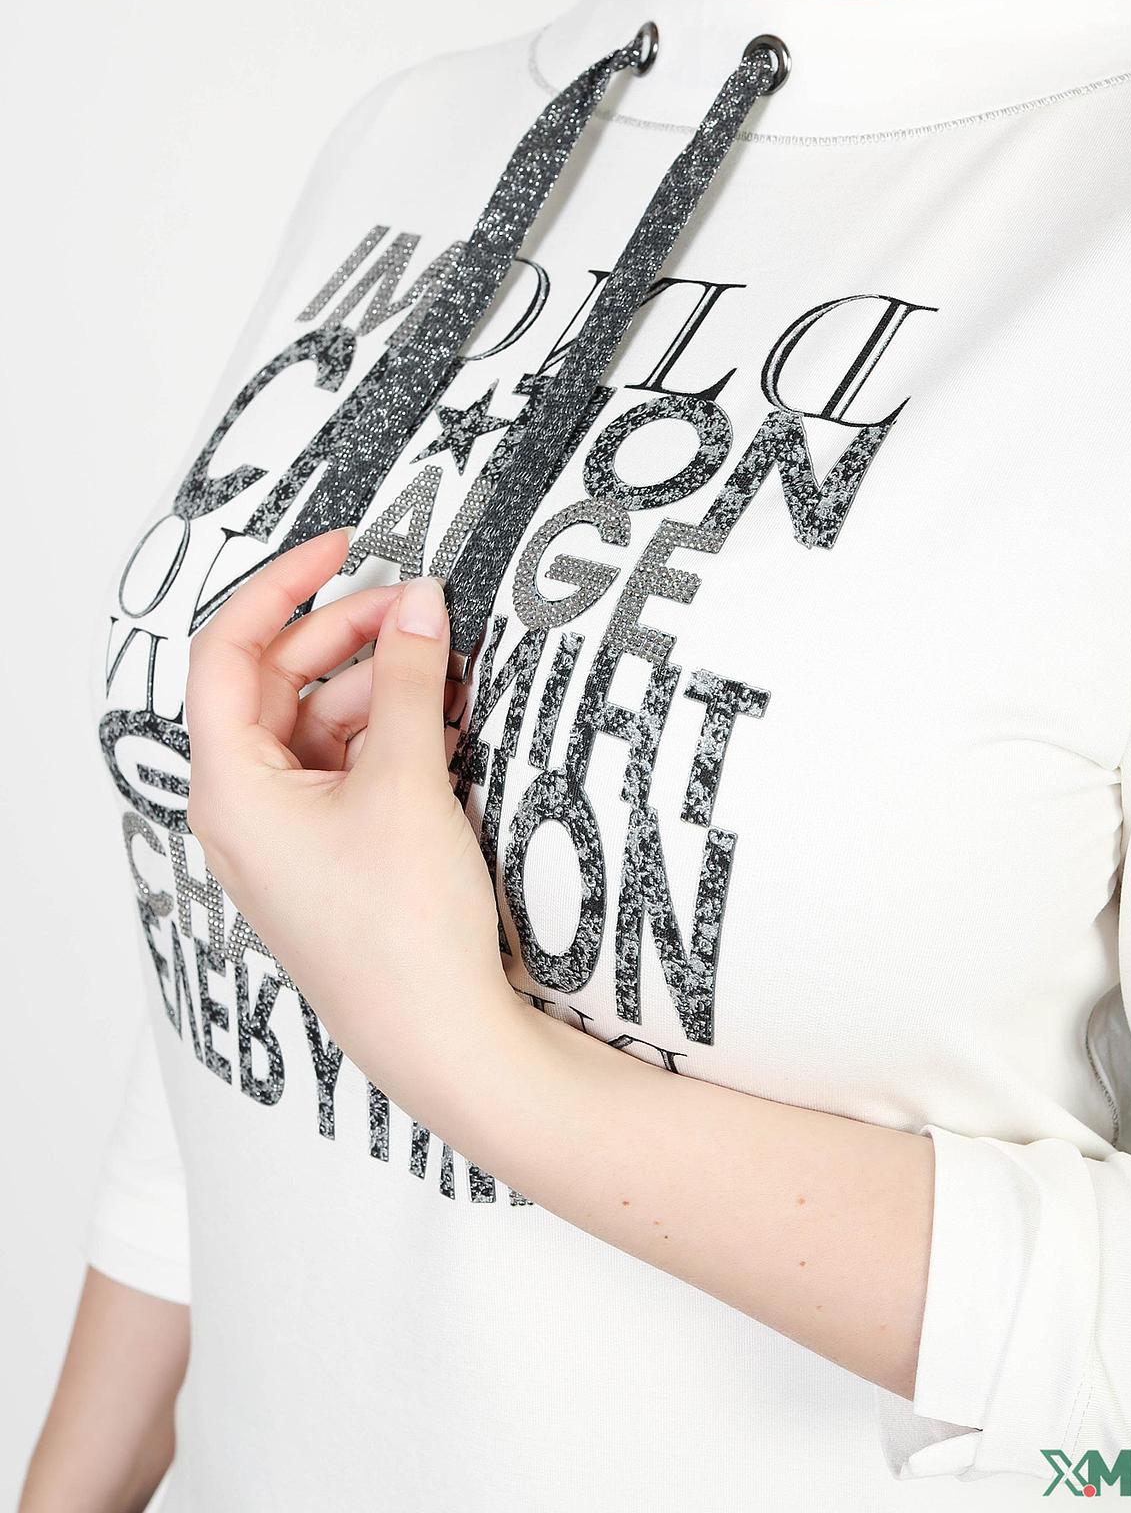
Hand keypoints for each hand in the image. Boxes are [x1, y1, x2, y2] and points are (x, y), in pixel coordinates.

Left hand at [184, 528, 518, 1113]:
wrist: (440, 1038)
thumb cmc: (401, 931)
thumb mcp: (407, 781)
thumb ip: (410, 680)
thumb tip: (419, 603)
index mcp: (230, 785)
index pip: (228, 651)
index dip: (282, 584)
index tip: (345, 546)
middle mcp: (243, 806)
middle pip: (277, 681)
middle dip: (348, 634)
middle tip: (421, 605)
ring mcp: (285, 833)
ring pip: (318, 721)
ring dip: (379, 685)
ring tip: (448, 669)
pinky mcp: (327, 854)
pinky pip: (346, 764)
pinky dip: (390, 733)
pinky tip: (443, 719)